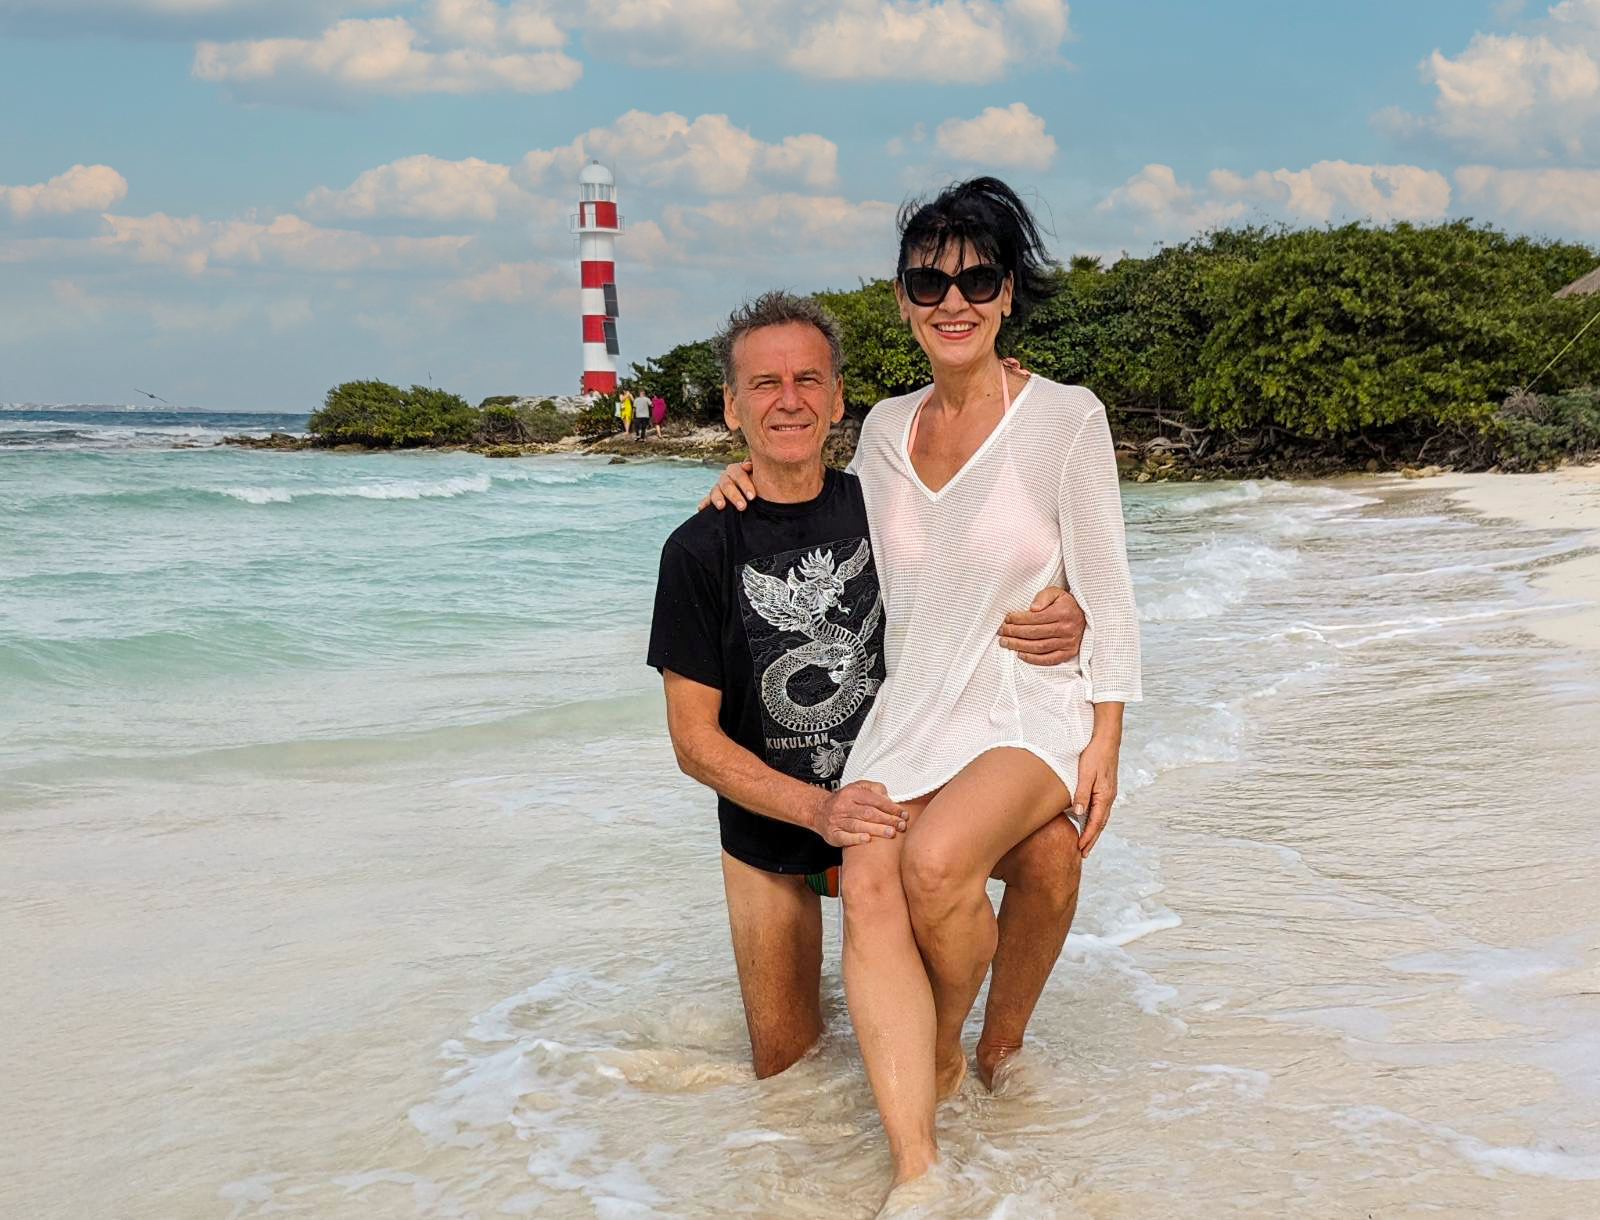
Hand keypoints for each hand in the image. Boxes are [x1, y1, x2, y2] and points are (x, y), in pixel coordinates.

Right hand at [698, 460, 756, 510]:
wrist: (753, 493)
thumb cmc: (760, 483)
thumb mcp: (760, 475)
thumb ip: (755, 466)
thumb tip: (748, 465)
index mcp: (737, 470)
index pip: (739, 475)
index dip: (745, 485)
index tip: (752, 497)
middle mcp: (726, 477)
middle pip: (727, 485)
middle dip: (734, 496)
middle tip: (743, 507)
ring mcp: (718, 487)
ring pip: (716, 491)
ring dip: (718, 499)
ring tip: (722, 506)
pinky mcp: (713, 498)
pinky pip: (707, 500)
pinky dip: (704, 503)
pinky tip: (701, 508)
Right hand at [812, 781, 907, 847]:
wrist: (819, 810)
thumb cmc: (844, 801)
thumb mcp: (857, 788)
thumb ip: (874, 789)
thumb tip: (888, 797)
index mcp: (852, 793)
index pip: (874, 800)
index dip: (890, 807)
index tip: (903, 814)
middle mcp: (843, 806)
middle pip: (868, 813)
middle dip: (887, 819)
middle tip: (901, 825)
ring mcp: (837, 820)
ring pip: (858, 825)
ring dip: (876, 829)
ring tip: (891, 833)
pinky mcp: (833, 834)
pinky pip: (844, 837)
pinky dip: (856, 839)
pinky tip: (867, 840)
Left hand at [999, 587, 1084, 665]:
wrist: (1084, 615)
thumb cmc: (1065, 603)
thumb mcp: (1055, 593)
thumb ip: (1043, 597)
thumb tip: (1033, 608)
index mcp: (1062, 612)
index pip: (1035, 618)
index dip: (1018, 619)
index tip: (1007, 619)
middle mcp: (1066, 628)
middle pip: (1034, 633)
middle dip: (1014, 633)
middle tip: (1002, 632)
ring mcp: (1068, 642)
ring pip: (1039, 647)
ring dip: (1019, 646)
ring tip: (1006, 643)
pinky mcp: (1069, 652)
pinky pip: (1049, 659)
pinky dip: (1034, 659)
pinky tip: (1021, 655)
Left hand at [1073, 735, 1118, 856]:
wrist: (1106, 738)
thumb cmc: (1095, 754)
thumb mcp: (1086, 774)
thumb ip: (1082, 794)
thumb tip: (1078, 814)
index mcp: (1105, 795)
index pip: (1096, 822)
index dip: (1088, 837)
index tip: (1080, 849)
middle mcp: (1109, 796)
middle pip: (1100, 823)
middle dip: (1092, 839)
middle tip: (1083, 853)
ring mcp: (1108, 792)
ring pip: (1100, 816)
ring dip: (1093, 830)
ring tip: (1084, 842)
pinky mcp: (1104, 787)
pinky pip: (1099, 808)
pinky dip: (1094, 818)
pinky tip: (1086, 820)